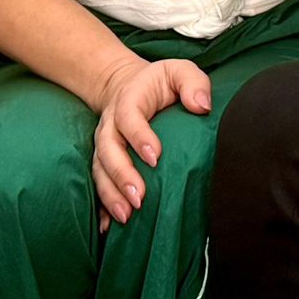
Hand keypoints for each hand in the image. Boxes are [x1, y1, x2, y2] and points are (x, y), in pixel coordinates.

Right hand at [92, 54, 211, 231]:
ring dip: (110, 194)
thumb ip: (193, 83)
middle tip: (139, 197)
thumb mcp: (179, 71)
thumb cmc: (160, 82)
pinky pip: (97, 184)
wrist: (126, 85)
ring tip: (126, 216)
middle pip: (108, 149)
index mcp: (129, 99)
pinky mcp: (103, 162)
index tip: (156, 157)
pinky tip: (109, 227)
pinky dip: (101, 206)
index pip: (129, 117)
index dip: (139, 136)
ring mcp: (104, 144)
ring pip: (99, 170)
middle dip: (122, 175)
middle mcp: (111, 124)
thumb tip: (201, 106)